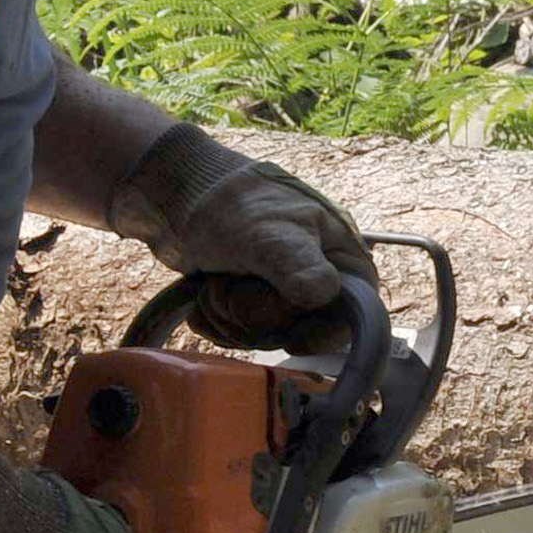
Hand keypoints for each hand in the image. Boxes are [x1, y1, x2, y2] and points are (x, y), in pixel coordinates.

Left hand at [111, 122, 375, 348]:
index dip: (321, 335)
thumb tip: (322, 294)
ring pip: (261, 337)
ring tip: (214, 281)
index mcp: (340, 262)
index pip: (349, 318)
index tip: (291, 339)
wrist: (184, 193)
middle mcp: (316, 281)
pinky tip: (201, 297)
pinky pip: (236, 335)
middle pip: (296, 332)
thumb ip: (296, 264)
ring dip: (228, 314)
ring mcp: (279, 295)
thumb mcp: (271, 233)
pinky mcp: (248, 304)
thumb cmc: (236, 205)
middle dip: (255, 314)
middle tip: (232, 281)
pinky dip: (214, 320)